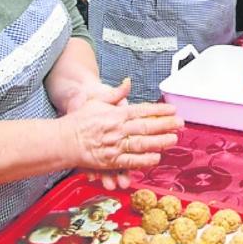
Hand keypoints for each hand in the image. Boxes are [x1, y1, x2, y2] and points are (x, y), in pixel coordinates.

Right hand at [62, 79, 182, 187]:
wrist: (62, 139)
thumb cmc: (80, 119)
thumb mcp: (96, 100)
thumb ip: (115, 93)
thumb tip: (128, 82)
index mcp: (116, 113)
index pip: (143, 110)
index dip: (160, 110)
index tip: (173, 109)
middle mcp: (117, 129)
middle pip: (146, 126)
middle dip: (166, 125)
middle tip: (180, 124)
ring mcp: (114, 145)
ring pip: (142, 144)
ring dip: (159, 142)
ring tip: (173, 140)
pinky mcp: (110, 160)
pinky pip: (130, 161)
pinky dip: (144, 161)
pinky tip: (156, 158)